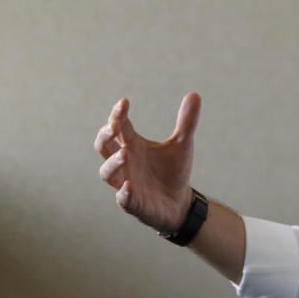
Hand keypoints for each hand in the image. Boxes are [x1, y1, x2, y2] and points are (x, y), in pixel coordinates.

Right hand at [94, 93, 201, 232]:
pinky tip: (128, 187)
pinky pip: (123, 199)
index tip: (124, 102)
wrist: (179, 201)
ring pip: (107, 171)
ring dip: (113, 162)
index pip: (119, 126)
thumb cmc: (173, 170)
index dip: (117, 114)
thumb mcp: (182, 144)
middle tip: (114, 125)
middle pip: (104, 146)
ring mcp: (126, 182)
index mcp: (133, 144)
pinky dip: (124, 193)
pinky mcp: (133, 202)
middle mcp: (125, 162)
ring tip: (126, 153)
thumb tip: (195, 94)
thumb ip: (187, 121)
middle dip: (105, 135)